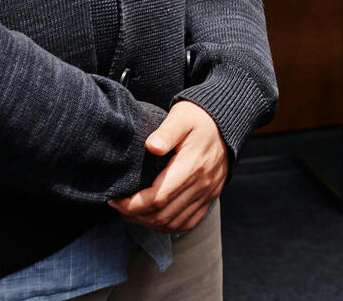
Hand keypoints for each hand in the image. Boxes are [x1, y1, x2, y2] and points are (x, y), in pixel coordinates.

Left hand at [109, 101, 227, 232]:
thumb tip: (150, 147)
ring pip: (173, 223)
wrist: (227, 123)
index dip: (133, 204)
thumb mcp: (181, 116)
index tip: (115, 200)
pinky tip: (153, 219)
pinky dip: (167, 226)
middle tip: (117, 206)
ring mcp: (206, 194)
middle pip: (163, 214)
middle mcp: (201, 185)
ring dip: (148, 223)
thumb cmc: (199, 117)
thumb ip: (166, 132)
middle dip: (135, 216)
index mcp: (192, 165)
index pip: (159, 197)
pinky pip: (187, 223)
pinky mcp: (209, 198)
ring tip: (130, 213)